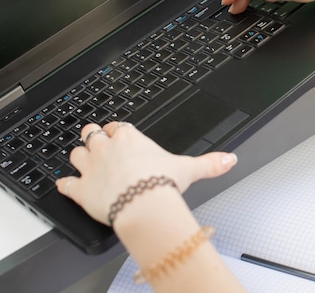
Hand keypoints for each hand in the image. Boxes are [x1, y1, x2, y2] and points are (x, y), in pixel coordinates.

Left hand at [56, 122, 237, 224]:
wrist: (142, 205)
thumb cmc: (162, 184)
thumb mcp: (189, 169)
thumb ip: (209, 163)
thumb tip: (230, 158)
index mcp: (130, 139)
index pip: (117, 127)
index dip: (116, 131)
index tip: (119, 135)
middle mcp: (107, 148)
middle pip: (92, 133)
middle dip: (93, 136)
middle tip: (98, 142)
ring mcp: (91, 167)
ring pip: (76, 153)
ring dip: (79, 156)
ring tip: (83, 161)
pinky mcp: (80, 189)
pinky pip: (66, 183)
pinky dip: (66, 184)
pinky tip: (67, 185)